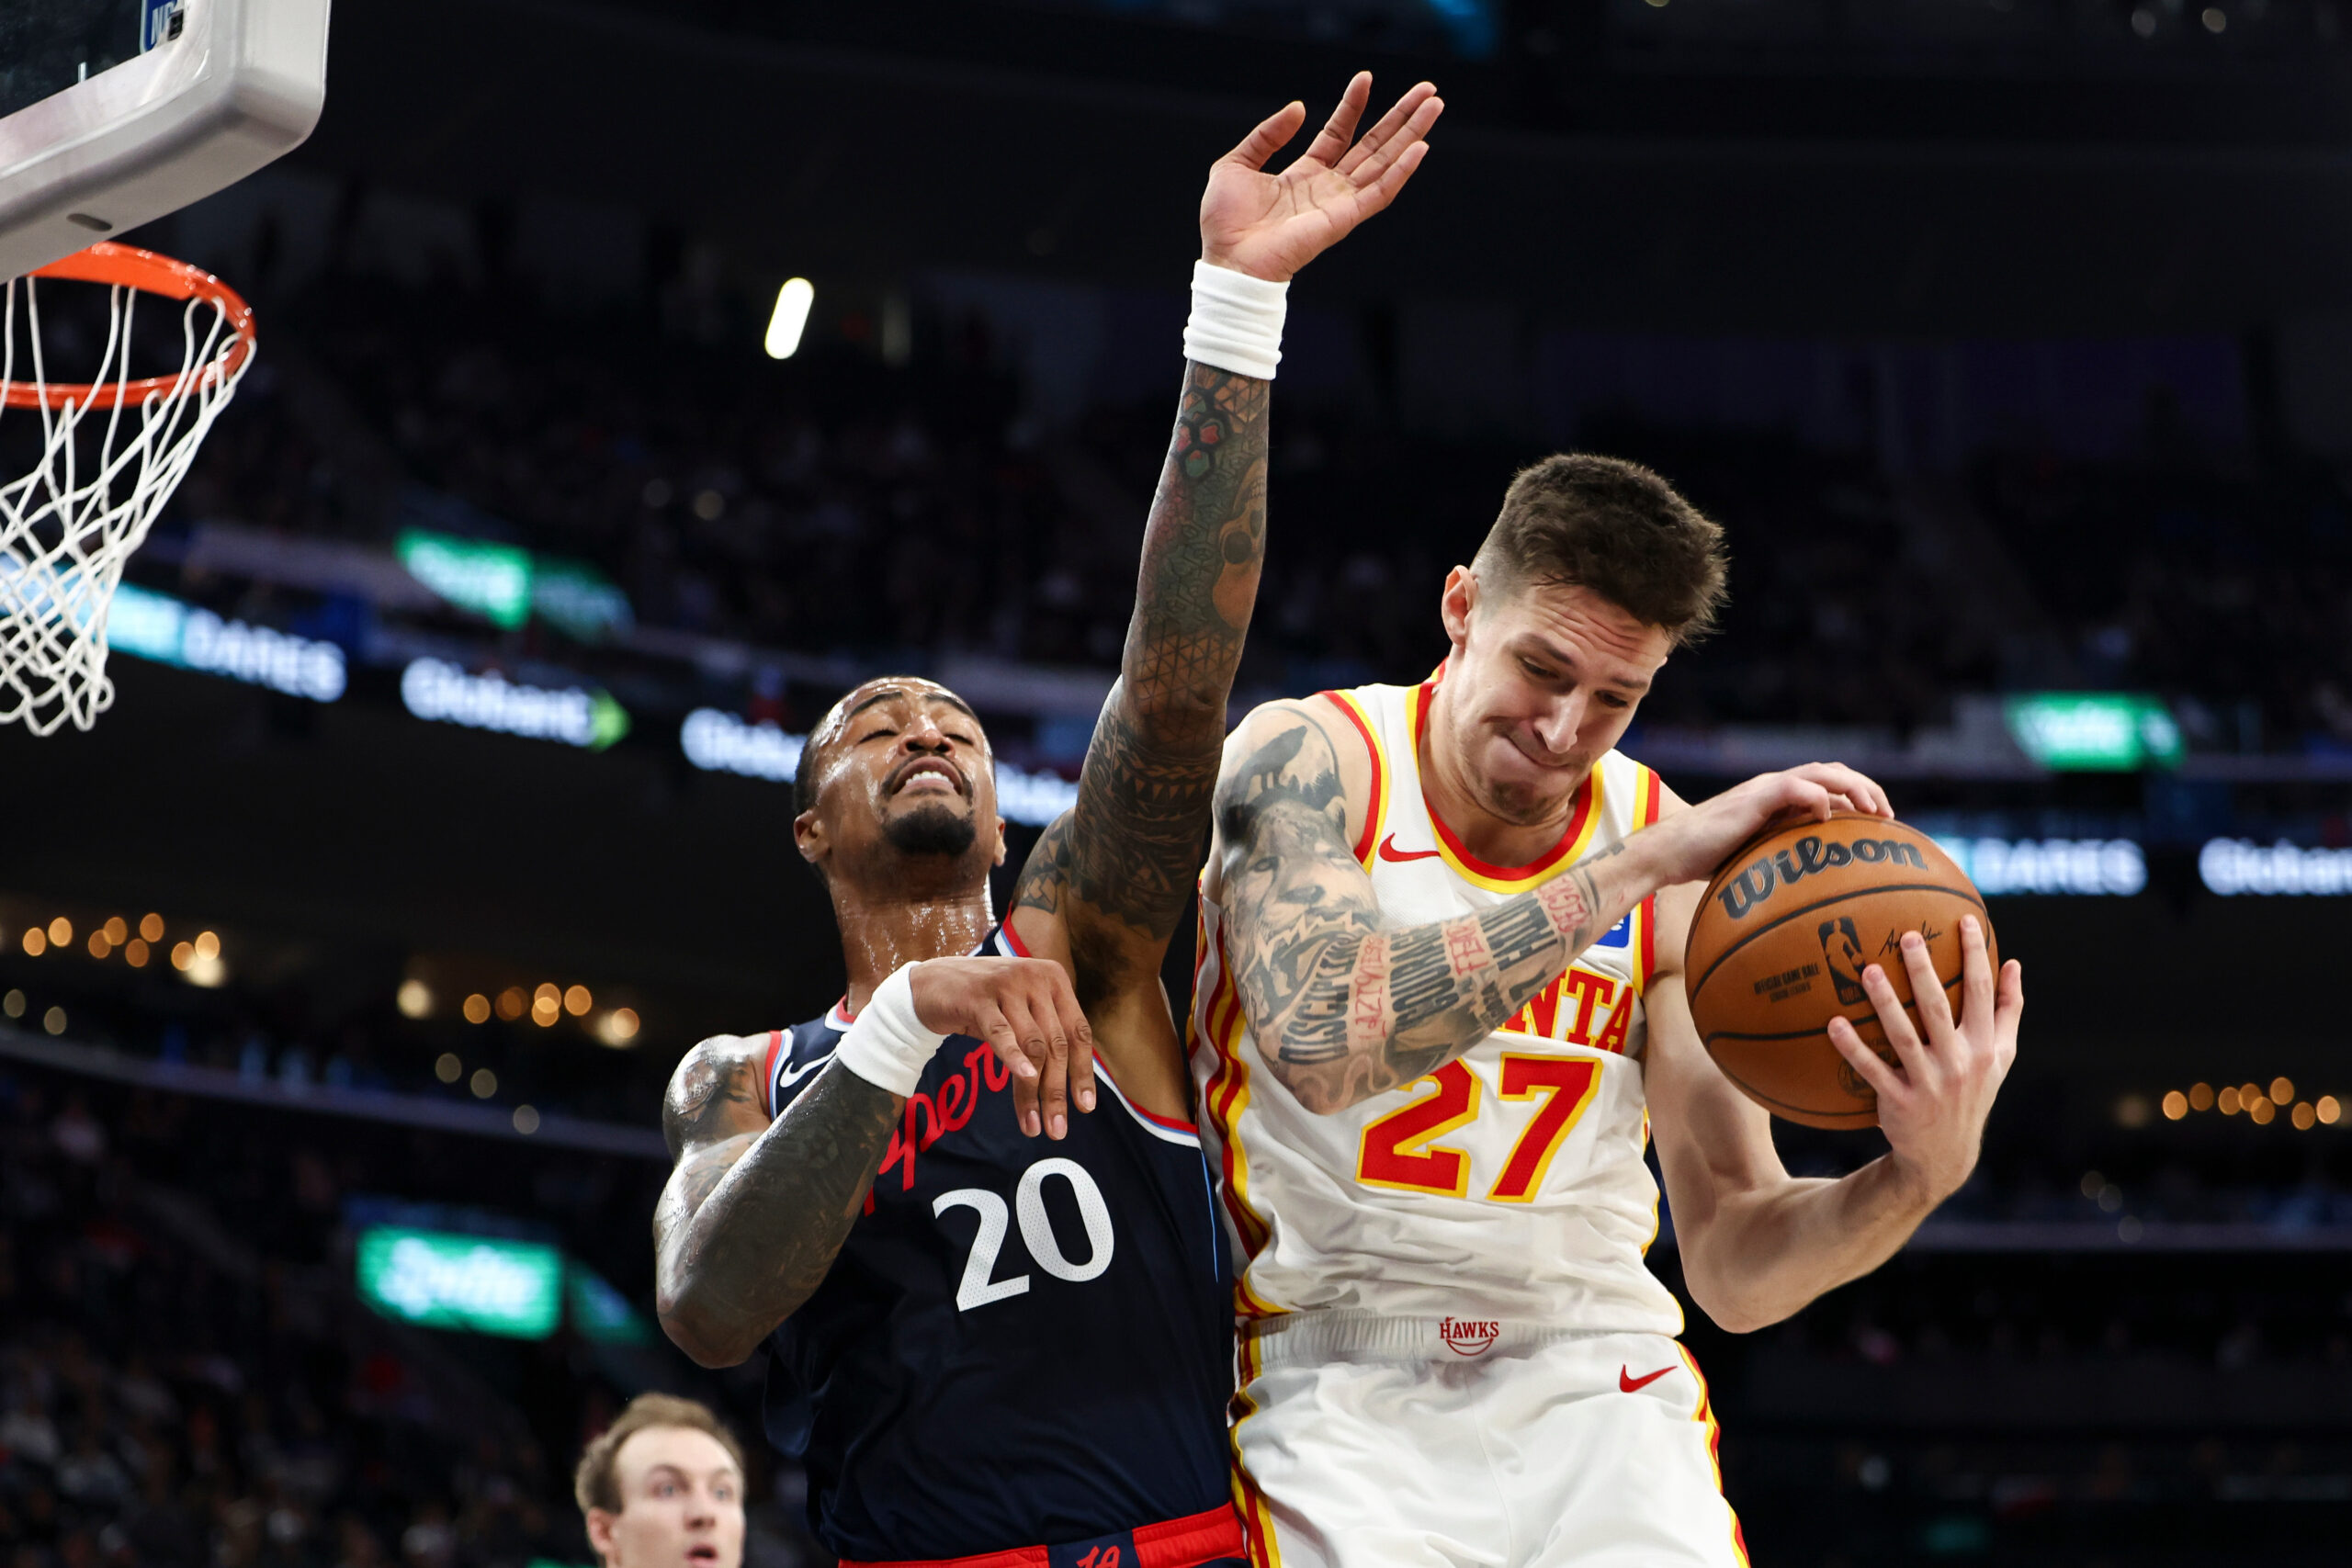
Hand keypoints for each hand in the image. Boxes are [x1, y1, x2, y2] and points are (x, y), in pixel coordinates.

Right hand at [910, 957, 1096, 1140]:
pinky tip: (1025, 1079)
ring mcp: (1007, 985)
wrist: (930, 983)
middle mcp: (1036, 978)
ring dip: (1033, 1092)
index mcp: (1055, 979)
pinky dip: (1014, 1058)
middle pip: (1056, 1045)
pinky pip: (1000, 1033)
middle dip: (1056, 1092)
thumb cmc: (983, 1004)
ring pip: (1031, 1046)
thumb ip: (1045, 1037)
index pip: (1078, 1032)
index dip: (1083, 1072)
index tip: (1084, 1108)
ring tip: (1033, 1125)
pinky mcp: (978, 997)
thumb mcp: (1020, 1013)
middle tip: (1056, 1129)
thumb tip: (1068, 1088)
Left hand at [1200, 72, 1443, 282]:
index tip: (1365, 78)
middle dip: (1400, 117)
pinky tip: (1419, 147)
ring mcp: (1339, 204)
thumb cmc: (1226, 222)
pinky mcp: (1344, 219)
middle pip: (1372, 146)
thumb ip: (1267, 135)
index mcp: (1303, 175)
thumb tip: (1299, 108)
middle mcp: (1327, 188)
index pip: (1338, 134)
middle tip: (1427, 90)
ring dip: (1411, 134)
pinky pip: (1380, 192)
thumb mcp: (1237, 163)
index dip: (1353, 106)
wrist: (1228, 260)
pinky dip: (1401, 171)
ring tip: (1434, 105)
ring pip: (1384, 162)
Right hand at [1633, 762, 1891, 889]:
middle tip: (1888, 817)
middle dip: (1867, 788)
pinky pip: (1796, 788)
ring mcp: (1764, 789)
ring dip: (1854, 788)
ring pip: (1822, 773)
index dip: (1858, 796)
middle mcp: (1774, 787)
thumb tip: (1809, 892)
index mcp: (1776, 799)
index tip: (1880, 822)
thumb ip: (1778, 860)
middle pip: (1833, 771)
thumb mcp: (1751, 861)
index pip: (1827, 784)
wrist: (1668, 853)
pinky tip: (1828, 820)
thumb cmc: (1702, 863)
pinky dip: (1818, 800)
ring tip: (1874, 812)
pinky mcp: (1754, 798)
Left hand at [1828, 916, 2022, 1205]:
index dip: (1975, 955)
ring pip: (1903, 1036)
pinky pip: (1871, 1070)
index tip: (1964, 919)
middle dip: (1924, 971)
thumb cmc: (1972, 1090)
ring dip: (1884, 1003)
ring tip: (1866, 970)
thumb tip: (2015, 964)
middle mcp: (1960, 1063)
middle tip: (1907, 936)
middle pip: (1940, 1008)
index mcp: (1985, 1047)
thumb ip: (2009, 1011)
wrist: (1945, 1153)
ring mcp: (1930, 1083)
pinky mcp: (1900, 1101)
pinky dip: (1853, 1048)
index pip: (1983, 993)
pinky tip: (1834, 1023)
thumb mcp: (1999, 1056)